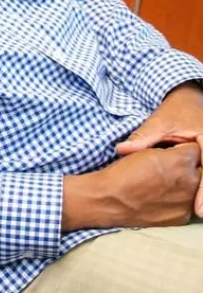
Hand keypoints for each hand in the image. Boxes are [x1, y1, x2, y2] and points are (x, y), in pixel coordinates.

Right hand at [62, 144, 200, 231]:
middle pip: (198, 169)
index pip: (193, 149)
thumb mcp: (142, 150)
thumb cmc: (123, 172)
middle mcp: (190, 182)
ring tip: (161, 182)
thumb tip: (179, 149)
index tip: (170, 151)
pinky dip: (177, 199)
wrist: (110, 200)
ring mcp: (187, 202)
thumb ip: (166, 147)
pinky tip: (160, 196)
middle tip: (165, 167)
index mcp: (180, 161)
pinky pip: (186, 203)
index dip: (179, 149)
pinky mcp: (182, 217)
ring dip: (183, 183)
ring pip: (194, 188)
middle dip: (185, 167)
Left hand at [116, 82, 202, 213]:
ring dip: (202, 194)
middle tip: (197, 212)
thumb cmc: (175, 112)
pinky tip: (195, 203)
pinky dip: (201, 189)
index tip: (197, 208)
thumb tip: (121, 149)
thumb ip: (143, 138)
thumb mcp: (159, 123)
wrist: (189, 102)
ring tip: (197, 211)